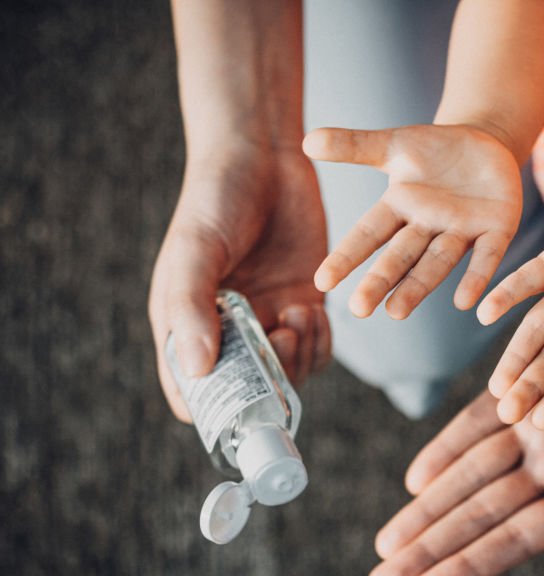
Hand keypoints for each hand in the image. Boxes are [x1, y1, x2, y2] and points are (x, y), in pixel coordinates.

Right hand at [148, 143, 329, 421]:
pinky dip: (320, 341)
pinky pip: (316, 348)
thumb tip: (196, 371)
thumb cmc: (215, 199)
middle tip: (283, 339)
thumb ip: (193, 308)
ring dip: (300, 357)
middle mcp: (226, 332)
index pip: (192, 393)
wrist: (263, 157)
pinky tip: (313, 310)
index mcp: (185, 325)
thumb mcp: (196, 250)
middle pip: (249, 392)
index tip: (241, 401)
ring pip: (288, 374)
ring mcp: (267, 320)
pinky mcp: (303, 303)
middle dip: (270, 380)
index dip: (213, 411)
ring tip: (298, 314)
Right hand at [302, 124, 521, 318]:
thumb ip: (354, 146)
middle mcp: (427, 226)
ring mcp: (462, 231)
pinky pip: (486, 257)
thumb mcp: (394, 145)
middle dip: (381, 281)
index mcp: (400, 208)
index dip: (347, 255)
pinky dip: (476, 278)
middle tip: (359, 310)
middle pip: (400, 256)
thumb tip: (307, 141)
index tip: (322, 281)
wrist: (486, 145)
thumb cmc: (435, 151)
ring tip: (397, 312)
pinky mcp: (497, 230)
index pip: (369, 234)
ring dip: (418, 287)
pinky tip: (465, 303)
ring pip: (437, 263)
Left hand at [367, 345, 543, 575]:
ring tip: (387, 543)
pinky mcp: (526, 390)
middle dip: (430, 548)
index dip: (467, 566)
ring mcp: (534, 432)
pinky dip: (447, 448)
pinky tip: (417, 479)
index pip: (513, 542)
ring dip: (427, 507)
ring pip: (469, 476)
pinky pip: (478, 423)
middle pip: (478, 517)